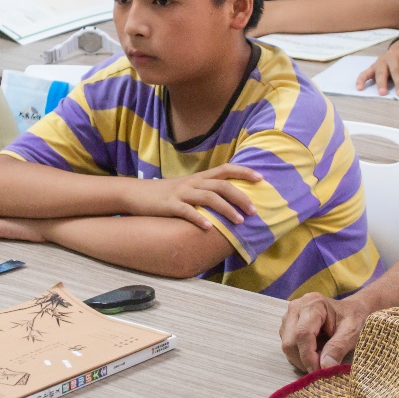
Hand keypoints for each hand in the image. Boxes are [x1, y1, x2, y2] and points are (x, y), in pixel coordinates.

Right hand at [126, 164, 261, 228]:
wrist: (137, 194)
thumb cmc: (166, 194)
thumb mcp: (188, 188)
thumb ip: (206, 191)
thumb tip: (230, 199)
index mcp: (199, 177)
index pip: (226, 169)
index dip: (244, 172)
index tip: (261, 179)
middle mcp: (193, 182)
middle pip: (221, 185)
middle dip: (240, 197)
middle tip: (254, 211)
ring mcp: (181, 193)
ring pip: (208, 197)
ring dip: (226, 209)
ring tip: (239, 222)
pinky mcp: (169, 205)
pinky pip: (186, 211)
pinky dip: (199, 219)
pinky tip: (209, 228)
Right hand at [280, 292, 368, 372]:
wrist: (350, 310)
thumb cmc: (353, 318)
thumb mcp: (352, 331)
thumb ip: (338, 347)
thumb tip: (324, 367)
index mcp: (314, 304)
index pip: (303, 333)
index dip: (308, 356)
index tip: (318, 372)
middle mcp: (297, 307)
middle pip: (291, 341)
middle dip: (304, 360)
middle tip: (322, 367)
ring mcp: (289, 316)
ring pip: (287, 346)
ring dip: (301, 359)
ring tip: (320, 358)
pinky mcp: (287, 326)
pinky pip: (287, 346)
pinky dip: (299, 356)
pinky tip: (314, 353)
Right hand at [356, 37, 398, 96]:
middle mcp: (392, 56)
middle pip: (394, 69)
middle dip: (398, 81)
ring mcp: (381, 60)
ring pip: (380, 71)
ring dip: (381, 83)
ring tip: (382, 93)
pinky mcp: (373, 66)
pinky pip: (365, 73)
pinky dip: (361, 80)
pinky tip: (360, 88)